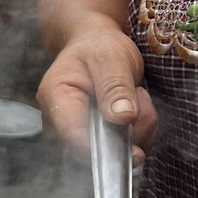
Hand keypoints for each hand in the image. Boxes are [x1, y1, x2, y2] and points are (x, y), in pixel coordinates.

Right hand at [36, 19, 157, 164]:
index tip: (133, 148)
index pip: (73, 134)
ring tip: (138, 95)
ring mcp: (77, 133)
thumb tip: (122, 117)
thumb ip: (115, 86)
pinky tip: (138, 109)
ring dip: (139, 131)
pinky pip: (122, 150)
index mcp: (55, 96)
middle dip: (129, 133)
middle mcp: (60, 121)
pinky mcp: (95, 139)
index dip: (103, 147)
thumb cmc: (98, 47)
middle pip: (95, 149)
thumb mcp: (111, 56)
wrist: (97, 44)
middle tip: (141, 96)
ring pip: (113, 152)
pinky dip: (139, 134)